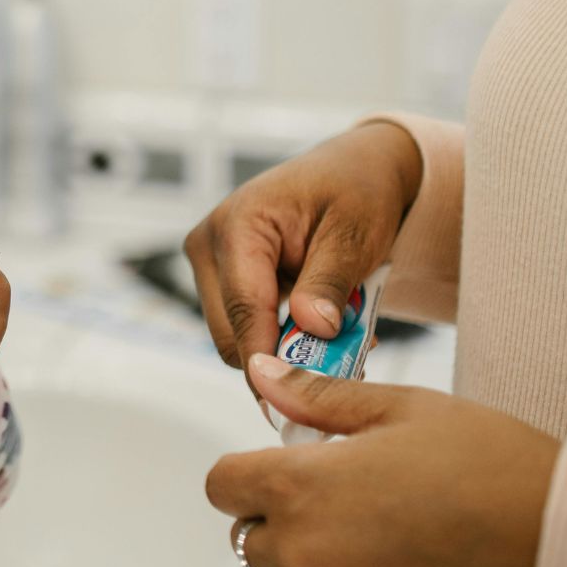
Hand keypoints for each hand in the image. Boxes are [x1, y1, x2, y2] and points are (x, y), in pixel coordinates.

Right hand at [183, 122, 422, 384]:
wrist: (355, 169)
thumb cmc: (356, 190)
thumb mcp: (354, 234)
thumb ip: (329, 283)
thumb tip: (311, 329)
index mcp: (238, 224)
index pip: (243, 309)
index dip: (269, 358)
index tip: (299, 397)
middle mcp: (211, 243)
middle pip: (229, 333)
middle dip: (282, 356)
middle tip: (343, 365)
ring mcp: (212, 261)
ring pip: (237, 335)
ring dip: (286, 347)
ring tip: (341, 338)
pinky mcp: (224, 277)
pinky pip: (246, 325)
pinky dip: (284, 337)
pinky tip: (323, 326)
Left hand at [206, 353, 559, 566]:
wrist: (559, 532)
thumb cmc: (490, 467)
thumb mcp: (399, 409)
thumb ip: (317, 398)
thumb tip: (264, 376)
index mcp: (302, 490)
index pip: (223, 485)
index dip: (247, 467)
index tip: (282, 460)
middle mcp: (307, 553)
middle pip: (248, 537)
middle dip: (277, 511)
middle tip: (336, 488)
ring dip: (307, 547)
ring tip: (370, 518)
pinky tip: (388, 548)